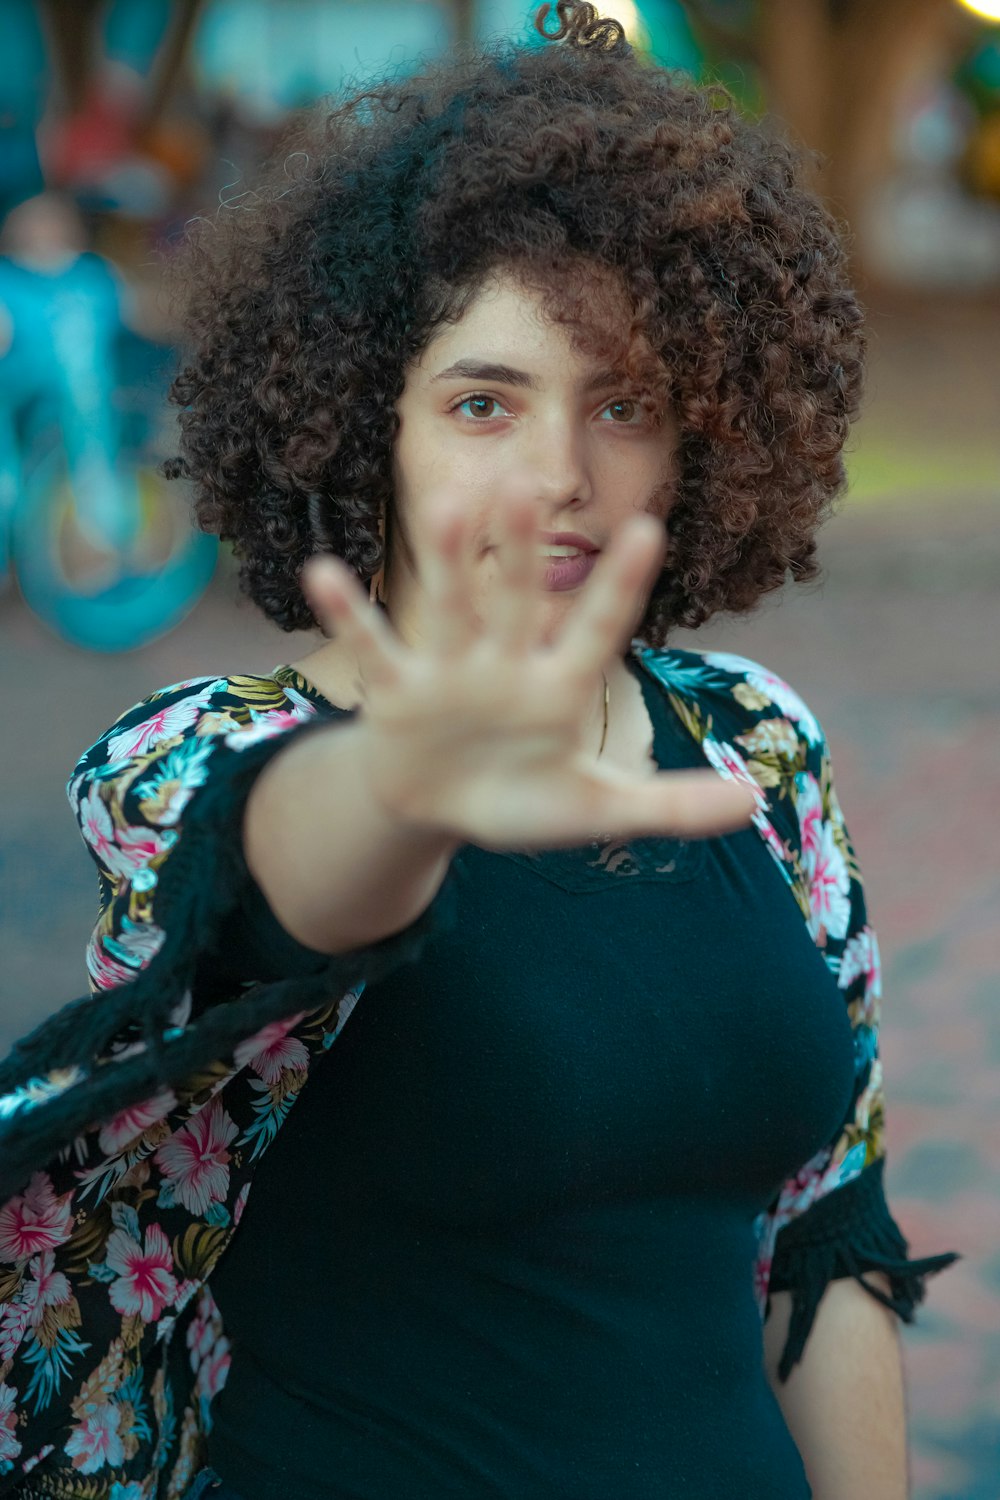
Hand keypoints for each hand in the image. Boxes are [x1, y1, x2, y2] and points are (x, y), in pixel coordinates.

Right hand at [301, 496, 755, 850]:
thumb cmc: (523, 798)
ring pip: (448, 607)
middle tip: (527, 486)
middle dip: (520, 551)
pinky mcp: (396, 690)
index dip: (620, 587)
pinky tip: (325, 571)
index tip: (648, 529)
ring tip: (442, 504)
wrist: (441, 806)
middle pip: (517, 599)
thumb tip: (755, 801)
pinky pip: (372, 648)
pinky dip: (349, 614)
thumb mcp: (597, 809)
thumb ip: (670, 805)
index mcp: (560, 685)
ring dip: (444, 561)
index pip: (597, 629)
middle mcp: (506, 663)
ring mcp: (449, 671)